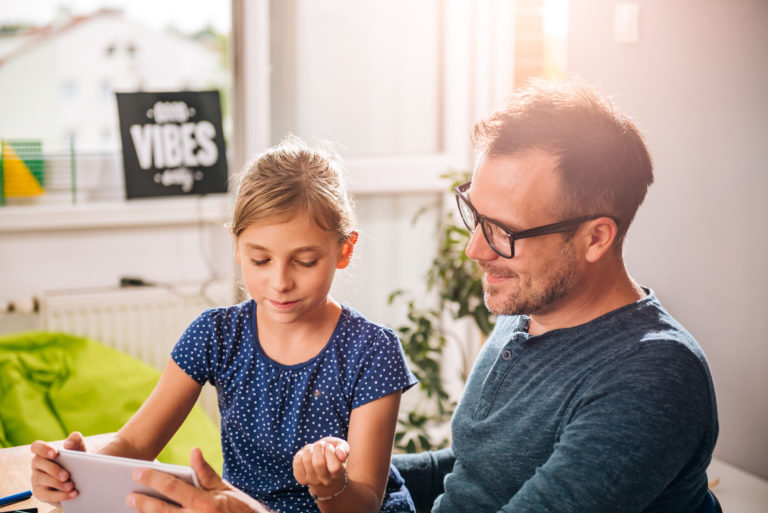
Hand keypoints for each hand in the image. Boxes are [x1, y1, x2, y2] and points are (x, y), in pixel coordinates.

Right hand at [30, 431, 85, 504]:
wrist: (82, 477)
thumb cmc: (76, 459)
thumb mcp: (79, 448)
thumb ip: (75, 440)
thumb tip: (67, 445)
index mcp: (44, 452)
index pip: (36, 447)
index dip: (43, 449)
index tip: (55, 453)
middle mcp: (37, 465)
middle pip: (39, 464)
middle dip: (53, 470)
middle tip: (66, 476)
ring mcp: (37, 479)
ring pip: (42, 480)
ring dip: (57, 484)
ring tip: (71, 486)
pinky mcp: (41, 493)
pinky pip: (47, 495)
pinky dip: (61, 496)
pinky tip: (73, 494)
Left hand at [127, 447, 271, 512]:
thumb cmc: (242, 510)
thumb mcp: (226, 489)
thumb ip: (206, 473)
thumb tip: (193, 451)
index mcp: (206, 503)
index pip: (174, 488)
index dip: (154, 479)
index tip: (137, 472)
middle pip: (162, 511)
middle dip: (143, 503)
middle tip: (129, 496)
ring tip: (136, 510)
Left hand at [292, 437, 349, 497]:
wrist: (324, 470)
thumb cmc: (334, 455)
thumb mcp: (342, 449)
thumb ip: (343, 449)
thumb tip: (341, 454)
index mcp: (339, 474)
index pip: (335, 467)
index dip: (330, 452)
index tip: (329, 447)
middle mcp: (326, 480)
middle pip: (318, 463)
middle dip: (319, 447)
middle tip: (321, 445)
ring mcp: (312, 481)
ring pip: (306, 461)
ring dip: (309, 448)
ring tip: (313, 448)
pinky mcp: (301, 479)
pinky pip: (297, 463)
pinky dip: (300, 454)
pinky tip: (305, 455)